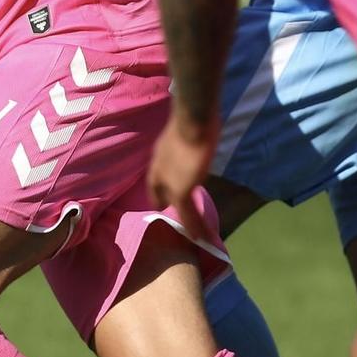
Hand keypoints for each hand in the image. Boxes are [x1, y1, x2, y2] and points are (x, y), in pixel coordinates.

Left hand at [147, 111, 217, 245]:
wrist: (193, 119)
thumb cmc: (191, 119)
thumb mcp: (183, 133)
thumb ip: (184, 144)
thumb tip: (194, 143)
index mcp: (159, 159)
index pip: (155, 183)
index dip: (162, 194)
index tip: (166, 202)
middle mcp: (159, 173)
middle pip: (162, 197)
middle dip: (172, 208)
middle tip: (184, 221)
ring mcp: (169, 183)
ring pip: (178, 208)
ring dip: (189, 221)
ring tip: (197, 235)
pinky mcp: (180, 191)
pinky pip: (189, 215)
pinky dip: (196, 226)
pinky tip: (201, 237)